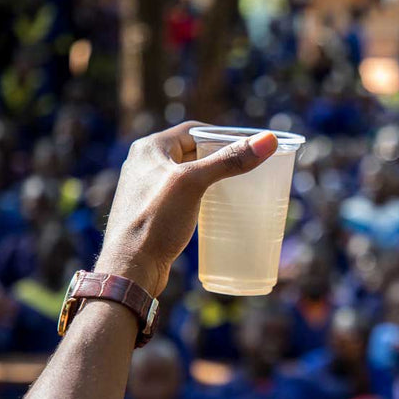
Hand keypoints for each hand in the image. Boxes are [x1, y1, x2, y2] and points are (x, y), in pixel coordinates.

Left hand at [95, 122, 277, 294]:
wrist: (131, 268)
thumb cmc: (156, 220)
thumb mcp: (194, 184)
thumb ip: (230, 160)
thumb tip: (268, 140)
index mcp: (149, 148)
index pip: (194, 130)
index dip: (222, 136)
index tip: (247, 148)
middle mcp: (145, 163)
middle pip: (192, 152)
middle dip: (219, 159)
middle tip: (246, 169)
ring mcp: (147, 188)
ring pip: (188, 174)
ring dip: (211, 179)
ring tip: (236, 188)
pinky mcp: (152, 210)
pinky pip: (182, 194)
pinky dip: (201, 196)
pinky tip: (214, 209)